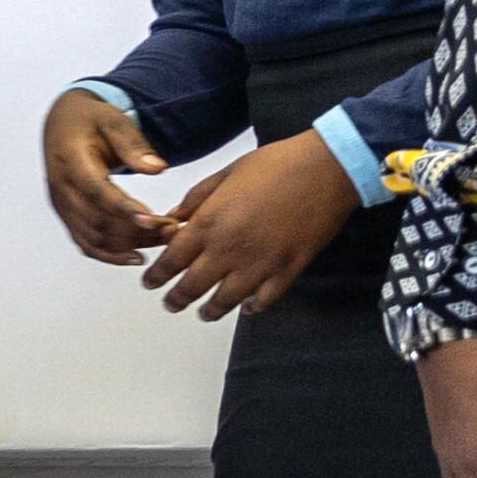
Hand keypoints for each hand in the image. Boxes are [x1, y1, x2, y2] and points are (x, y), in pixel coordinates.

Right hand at [40, 89, 171, 263]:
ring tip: (163, 241)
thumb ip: (133, 144)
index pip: (96, 191)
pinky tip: (137, 257)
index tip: (154, 220)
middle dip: (136, 230)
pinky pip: (85, 243)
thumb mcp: (113, 121)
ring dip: (130, 243)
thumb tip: (157, 168)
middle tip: (172, 230)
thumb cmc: (90, 120)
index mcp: (70, 161)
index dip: (124, 209)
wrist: (62, 124)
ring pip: (93, 236)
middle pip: (97, 220)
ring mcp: (61, 205)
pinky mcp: (67, 215)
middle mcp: (61, 188)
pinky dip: (110, 255)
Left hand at [140, 132, 362, 320]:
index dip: (158, 275)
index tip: (150, 283)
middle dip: (177, 299)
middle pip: (193, 286)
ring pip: (227, 300)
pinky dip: (254, 307)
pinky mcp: (289, 269)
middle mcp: (229, 248)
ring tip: (204, 314)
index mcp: (209, 222)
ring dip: (211, 310)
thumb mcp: (225, 174)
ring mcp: (260, 263)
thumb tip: (172, 219)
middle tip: (171, 305)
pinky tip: (248, 308)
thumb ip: (195, 200)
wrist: (326, 168)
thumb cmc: (274, 164)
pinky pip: (266, 299)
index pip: (172, 260)